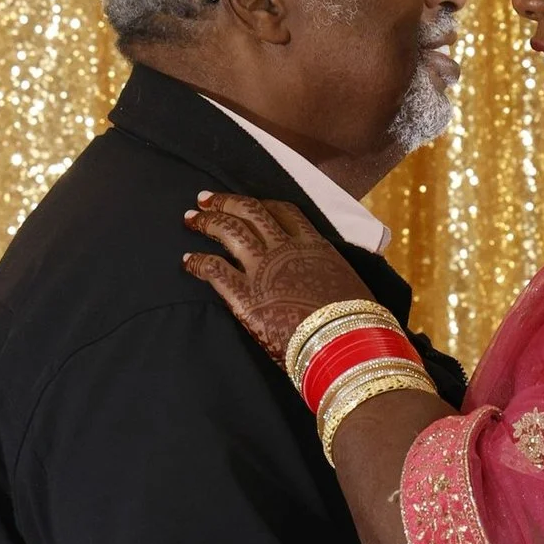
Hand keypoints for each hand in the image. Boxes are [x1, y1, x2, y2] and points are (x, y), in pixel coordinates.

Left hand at [182, 192, 370, 370]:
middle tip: (204, 199)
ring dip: (207, 222)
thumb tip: (328, 280)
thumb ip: (329, 273)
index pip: (283, 211)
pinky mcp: (244, 295)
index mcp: (314, 245)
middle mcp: (285, 248)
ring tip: (191, 220)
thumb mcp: (348, 284)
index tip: (247, 202)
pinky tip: (187, 261)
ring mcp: (263, 269)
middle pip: (249, 212)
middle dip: (224, 202)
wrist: (346, 344)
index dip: (261, 204)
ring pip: (228, 231)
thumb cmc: (357, 322)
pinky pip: (213, 268)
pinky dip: (198, 262)